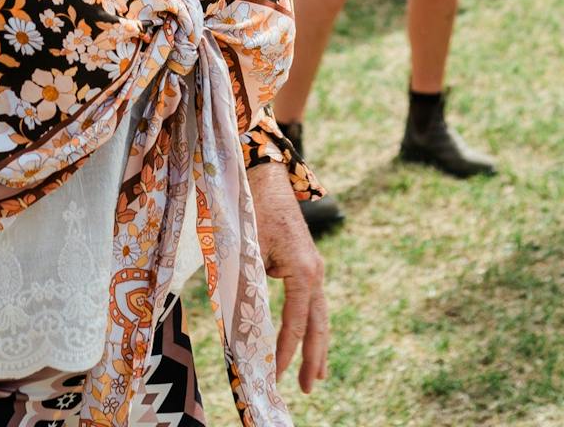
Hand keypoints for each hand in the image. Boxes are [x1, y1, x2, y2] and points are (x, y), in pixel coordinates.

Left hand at [248, 161, 329, 393]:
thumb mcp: (248, 248)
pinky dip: (311, 326)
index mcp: (304, 270)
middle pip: (318, 323)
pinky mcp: (307, 265)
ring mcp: (314, 268)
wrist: (266, 177)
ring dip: (317, 346)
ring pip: (319, 315)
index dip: (286, 350)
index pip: (296, 321)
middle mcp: (315, 271)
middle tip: (308, 387)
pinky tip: (309, 341)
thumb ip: (250, 283)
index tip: (277, 375)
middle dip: (314, 357)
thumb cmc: (254, 210)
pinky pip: (312, 303)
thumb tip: (244, 321)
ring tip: (316, 376)